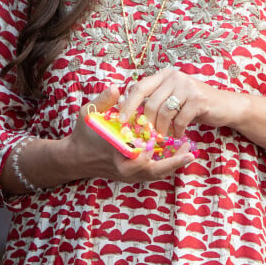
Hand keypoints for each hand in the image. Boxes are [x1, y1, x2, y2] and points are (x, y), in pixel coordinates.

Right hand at [69, 85, 195, 183]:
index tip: (154, 147)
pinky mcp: (133, 176)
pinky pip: (154, 173)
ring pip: (156, 175)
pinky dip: (167, 165)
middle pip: (152, 172)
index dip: (144, 158)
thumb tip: (116, 88)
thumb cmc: (83, 134)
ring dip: (174, 164)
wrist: (76, 157)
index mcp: (113, 155)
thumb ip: (102, 101)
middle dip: (172, 164)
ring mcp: (129, 175)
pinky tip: (179, 153)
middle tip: (189, 152)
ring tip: (189, 152)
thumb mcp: (88, 114)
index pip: (132, 162)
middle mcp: (124, 169)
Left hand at [118, 67, 265, 161]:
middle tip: (146, 136)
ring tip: (164, 137)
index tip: (121, 121)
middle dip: (146, 123)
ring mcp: (187, 86)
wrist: (226, 106)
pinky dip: (177, 131)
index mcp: (164, 75)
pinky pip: (180, 120)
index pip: (139, 87)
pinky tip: (179, 136)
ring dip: (162, 129)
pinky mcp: (198, 99)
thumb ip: (155, 101)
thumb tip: (130, 114)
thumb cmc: (195, 106)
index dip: (128, 105)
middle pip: (150, 102)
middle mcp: (175, 77)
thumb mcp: (173, 98)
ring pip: (164, 112)